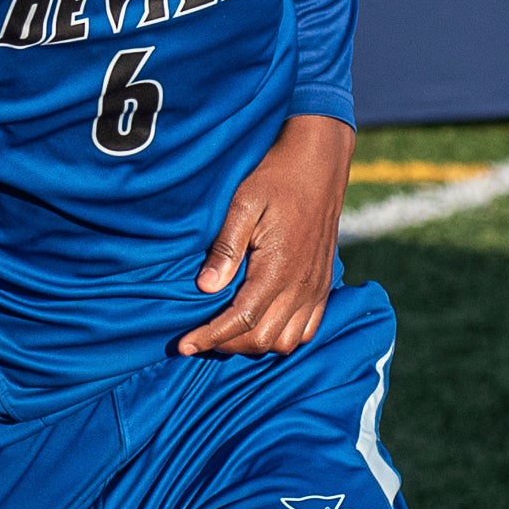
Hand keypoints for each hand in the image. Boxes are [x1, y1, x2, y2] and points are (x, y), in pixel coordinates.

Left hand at [182, 115, 354, 355]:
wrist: (319, 163)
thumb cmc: (276, 178)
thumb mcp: (244, 204)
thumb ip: (226, 248)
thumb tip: (206, 288)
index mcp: (279, 268)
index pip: (241, 320)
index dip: (210, 337)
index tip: (184, 345)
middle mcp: (301, 285)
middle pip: (262, 339)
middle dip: (228, 344)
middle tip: (200, 334)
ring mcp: (316, 287)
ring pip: (286, 341)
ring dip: (254, 344)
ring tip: (228, 333)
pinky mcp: (324, 284)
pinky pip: (308, 329)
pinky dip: (283, 337)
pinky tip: (262, 325)